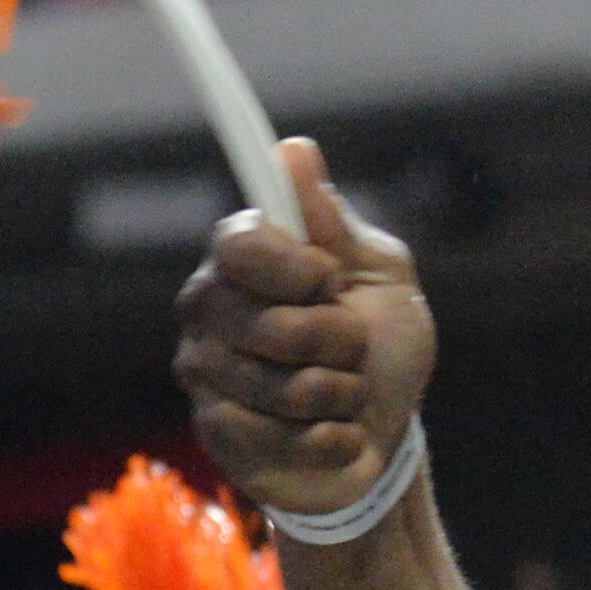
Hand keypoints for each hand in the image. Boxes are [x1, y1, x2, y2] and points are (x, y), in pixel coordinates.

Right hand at [174, 138, 436, 520]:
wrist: (384, 437)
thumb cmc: (382, 349)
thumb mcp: (379, 276)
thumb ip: (335, 224)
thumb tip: (294, 150)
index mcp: (243, 257)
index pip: (242, 245)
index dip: (296, 269)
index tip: (329, 279)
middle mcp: (210, 308)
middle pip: (275, 324)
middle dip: (341, 343)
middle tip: (350, 348)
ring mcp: (206, 373)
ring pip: (288, 388)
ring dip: (343, 394)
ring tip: (343, 393)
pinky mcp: (218, 433)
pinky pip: (287, 438)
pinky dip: (334, 439)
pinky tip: (331, 434)